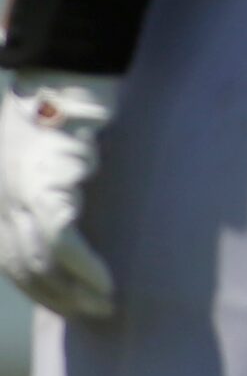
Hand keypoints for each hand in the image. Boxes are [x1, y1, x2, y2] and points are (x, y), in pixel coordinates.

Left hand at [0, 74, 117, 319]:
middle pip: (23, 266)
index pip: (9, 255)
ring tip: (104, 305)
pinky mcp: (45, 190)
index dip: (38, 283)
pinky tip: (107, 284)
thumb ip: (49, 171)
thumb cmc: (58, 92)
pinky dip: (87, 269)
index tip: (67, 299)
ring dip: (75, 292)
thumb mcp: (40, 139)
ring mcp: (18, 198)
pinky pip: (65, 244)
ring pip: (42, 264)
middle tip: (90, 311)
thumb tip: (77, 191)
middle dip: (56, 296)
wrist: (61, 64)